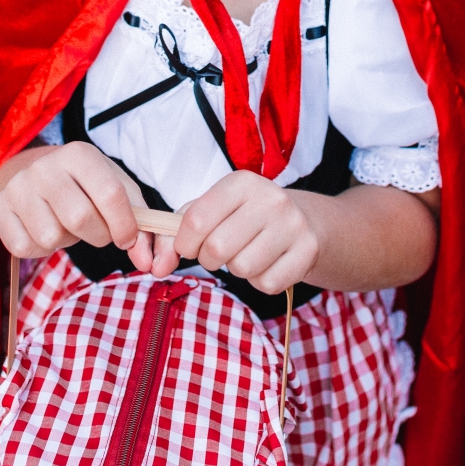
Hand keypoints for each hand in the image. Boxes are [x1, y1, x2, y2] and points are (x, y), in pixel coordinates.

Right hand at [0, 142, 154, 269]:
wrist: (36, 173)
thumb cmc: (85, 185)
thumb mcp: (116, 190)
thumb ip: (141, 226)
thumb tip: (148, 262)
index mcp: (79, 154)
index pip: (110, 194)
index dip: (125, 225)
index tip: (128, 238)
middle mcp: (44, 166)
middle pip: (79, 218)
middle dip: (97, 235)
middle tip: (97, 230)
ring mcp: (18, 186)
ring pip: (51, 237)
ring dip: (67, 241)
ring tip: (66, 224)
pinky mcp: (0, 208)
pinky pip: (26, 247)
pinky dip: (41, 249)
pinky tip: (44, 228)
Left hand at [154, 172, 320, 293]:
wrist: (303, 220)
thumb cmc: (245, 216)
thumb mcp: (212, 210)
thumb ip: (176, 232)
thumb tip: (156, 267)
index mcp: (241, 182)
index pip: (196, 220)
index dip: (184, 243)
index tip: (189, 246)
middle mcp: (270, 198)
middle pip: (217, 248)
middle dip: (210, 258)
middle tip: (219, 251)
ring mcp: (293, 224)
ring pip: (242, 268)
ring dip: (237, 269)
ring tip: (247, 253)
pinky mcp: (307, 251)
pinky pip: (267, 284)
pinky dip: (260, 281)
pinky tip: (267, 262)